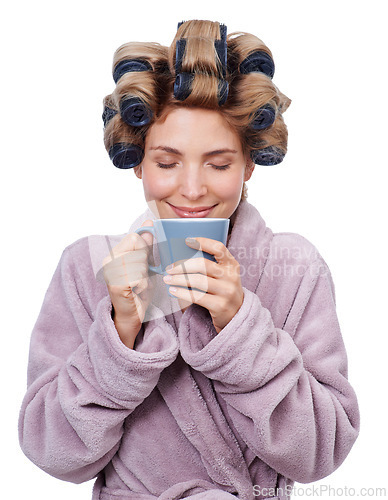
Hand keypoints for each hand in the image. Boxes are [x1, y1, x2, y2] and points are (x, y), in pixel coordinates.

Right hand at [102, 220, 154, 345]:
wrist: (131, 314)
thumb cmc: (138, 290)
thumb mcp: (145, 264)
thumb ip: (146, 245)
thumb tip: (148, 223)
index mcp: (114, 253)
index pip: (135, 237)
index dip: (145, 248)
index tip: (145, 262)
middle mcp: (108, 260)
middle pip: (137, 246)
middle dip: (145, 262)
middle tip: (141, 276)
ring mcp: (110, 272)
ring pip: (140, 262)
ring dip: (145, 275)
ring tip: (139, 284)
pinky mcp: (116, 284)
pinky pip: (139, 277)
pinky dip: (144, 285)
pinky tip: (137, 291)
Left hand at [163, 237, 243, 332]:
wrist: (237, 314)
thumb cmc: (223, 290)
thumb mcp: (224, 275)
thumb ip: (211, 265)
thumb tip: (182, 256)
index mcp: (232, 264)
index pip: (218, 248)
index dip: (203, 242)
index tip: (187, 240)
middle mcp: (231, 276)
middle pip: (203, 265)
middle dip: (182, 265)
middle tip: (169, 268)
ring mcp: (227, 292)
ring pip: (198, 281)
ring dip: (179, 279)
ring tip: (168, 279)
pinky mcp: (220, 306)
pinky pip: (197, 297)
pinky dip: (182, 293)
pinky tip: (173, 290)